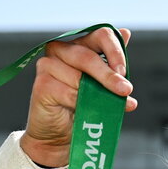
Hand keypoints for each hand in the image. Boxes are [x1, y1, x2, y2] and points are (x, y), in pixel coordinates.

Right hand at [21, 26, 136, 167]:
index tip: (124, 72)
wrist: (59, 135)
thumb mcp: (102, 86)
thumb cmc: (82, 108)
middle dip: (110, 76)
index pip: (100, 35)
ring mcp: (48, 66)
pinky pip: (69, 93)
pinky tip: (85, 111)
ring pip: (79, 77)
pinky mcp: (41, 84)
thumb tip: (126, 33)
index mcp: (79, 45)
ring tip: (110, 107)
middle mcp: (61, 50)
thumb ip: (113, 65)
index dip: (115, 51)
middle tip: (125, 90)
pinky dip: (82, 104)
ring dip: (99, 94)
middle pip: (88, 57)